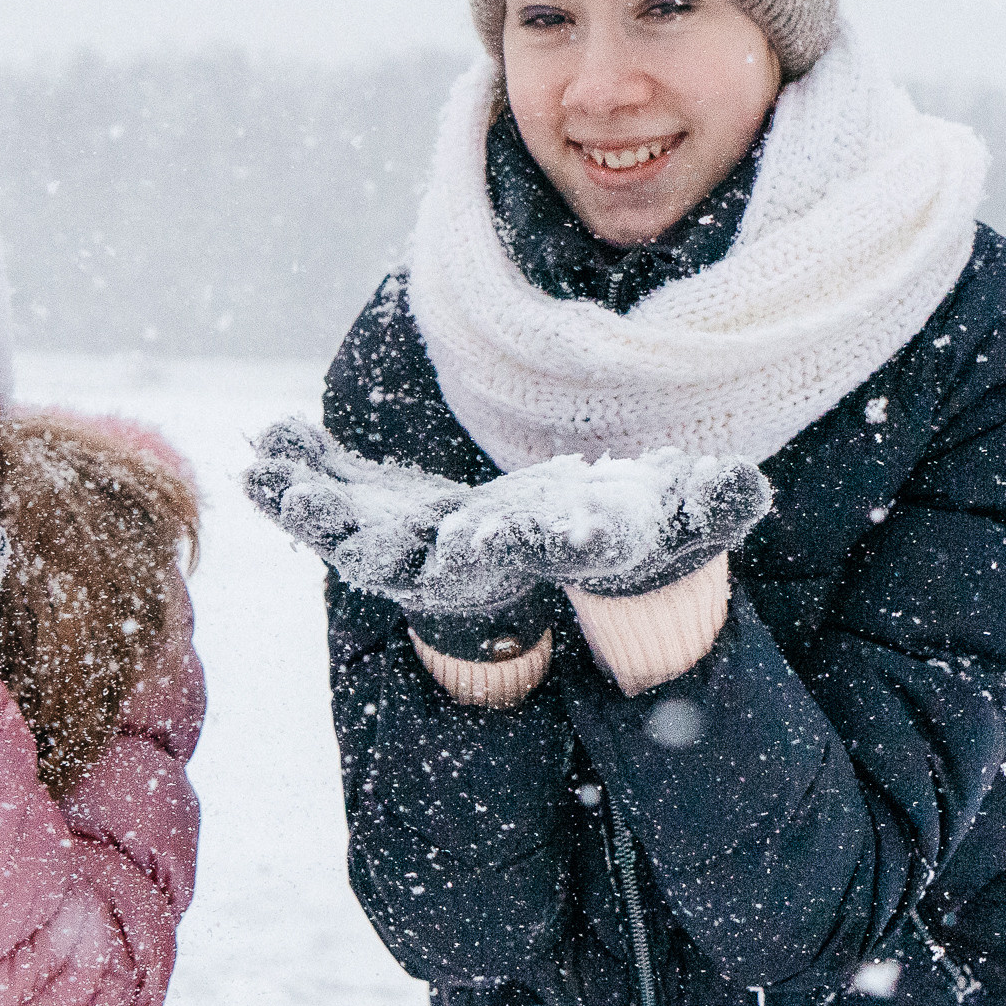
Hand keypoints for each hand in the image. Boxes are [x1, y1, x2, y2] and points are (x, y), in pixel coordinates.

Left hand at [243, 418, 768, 616]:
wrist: (607, 550)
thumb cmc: (652, 526)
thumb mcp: (691, 515)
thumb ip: (715, 506)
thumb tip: (747, 491)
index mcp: (535, 552)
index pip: (510, 553)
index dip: (488, 543)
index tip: (468, 529)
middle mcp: (473, 559)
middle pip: (408, 557)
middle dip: (359, 534)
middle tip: (309, 510)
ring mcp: (429, 540)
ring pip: (358, 530)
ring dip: (309, 505)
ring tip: (258, 470)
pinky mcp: (404, 514)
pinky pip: (345, 497)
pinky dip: (307, 475)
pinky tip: (267, 445)